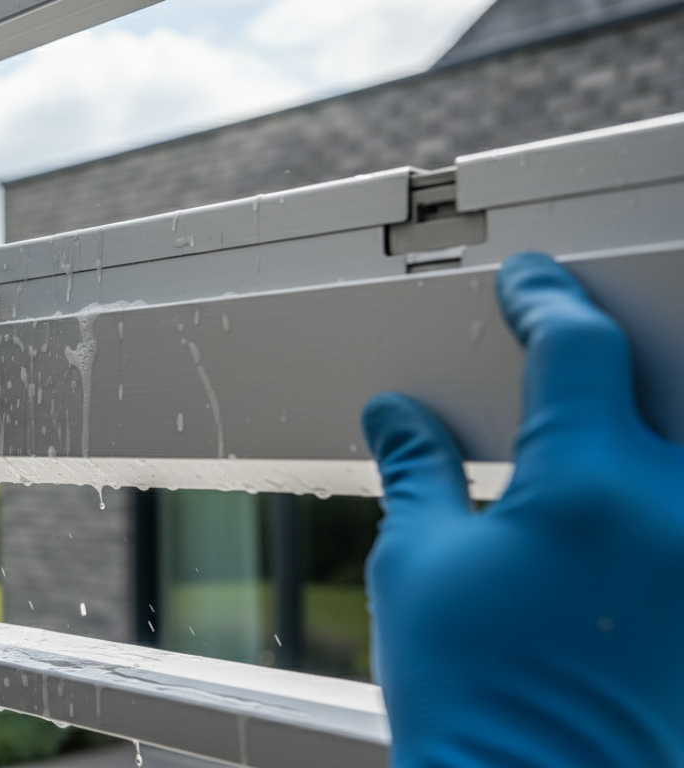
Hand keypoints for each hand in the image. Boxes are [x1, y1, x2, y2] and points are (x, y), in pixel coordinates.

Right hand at [362, 252, 683, 765]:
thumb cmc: (473, 702)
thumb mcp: (419, 568)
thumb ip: (418, 473)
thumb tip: (399, 418)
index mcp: (594, 485)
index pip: (581, 347)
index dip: (546, 300)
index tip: (532, 285)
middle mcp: (682, 511)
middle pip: (676, 382)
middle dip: (625, 357)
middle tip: (579, 354)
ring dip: (649, 435)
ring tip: (591, 452)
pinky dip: (660, 497)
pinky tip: (626, 520)